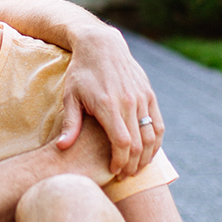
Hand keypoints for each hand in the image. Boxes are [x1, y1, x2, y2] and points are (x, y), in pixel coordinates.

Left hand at [56, 28, 163, 177]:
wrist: (101, 45)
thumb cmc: (81, 72)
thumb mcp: (70, 96)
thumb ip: (70, 123)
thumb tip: (63, 147)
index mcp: (108, 105)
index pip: (122, 143)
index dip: (120, 161)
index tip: (113, 171)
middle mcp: (129, 102)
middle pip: (139, 144)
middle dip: (133, 165)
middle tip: (124, 176)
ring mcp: (142, 98)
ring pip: (152, 136)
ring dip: (146, 156)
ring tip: (136, 168)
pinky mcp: (149, 94)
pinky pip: (158, 123)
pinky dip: (156, 141)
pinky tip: (148, 152)